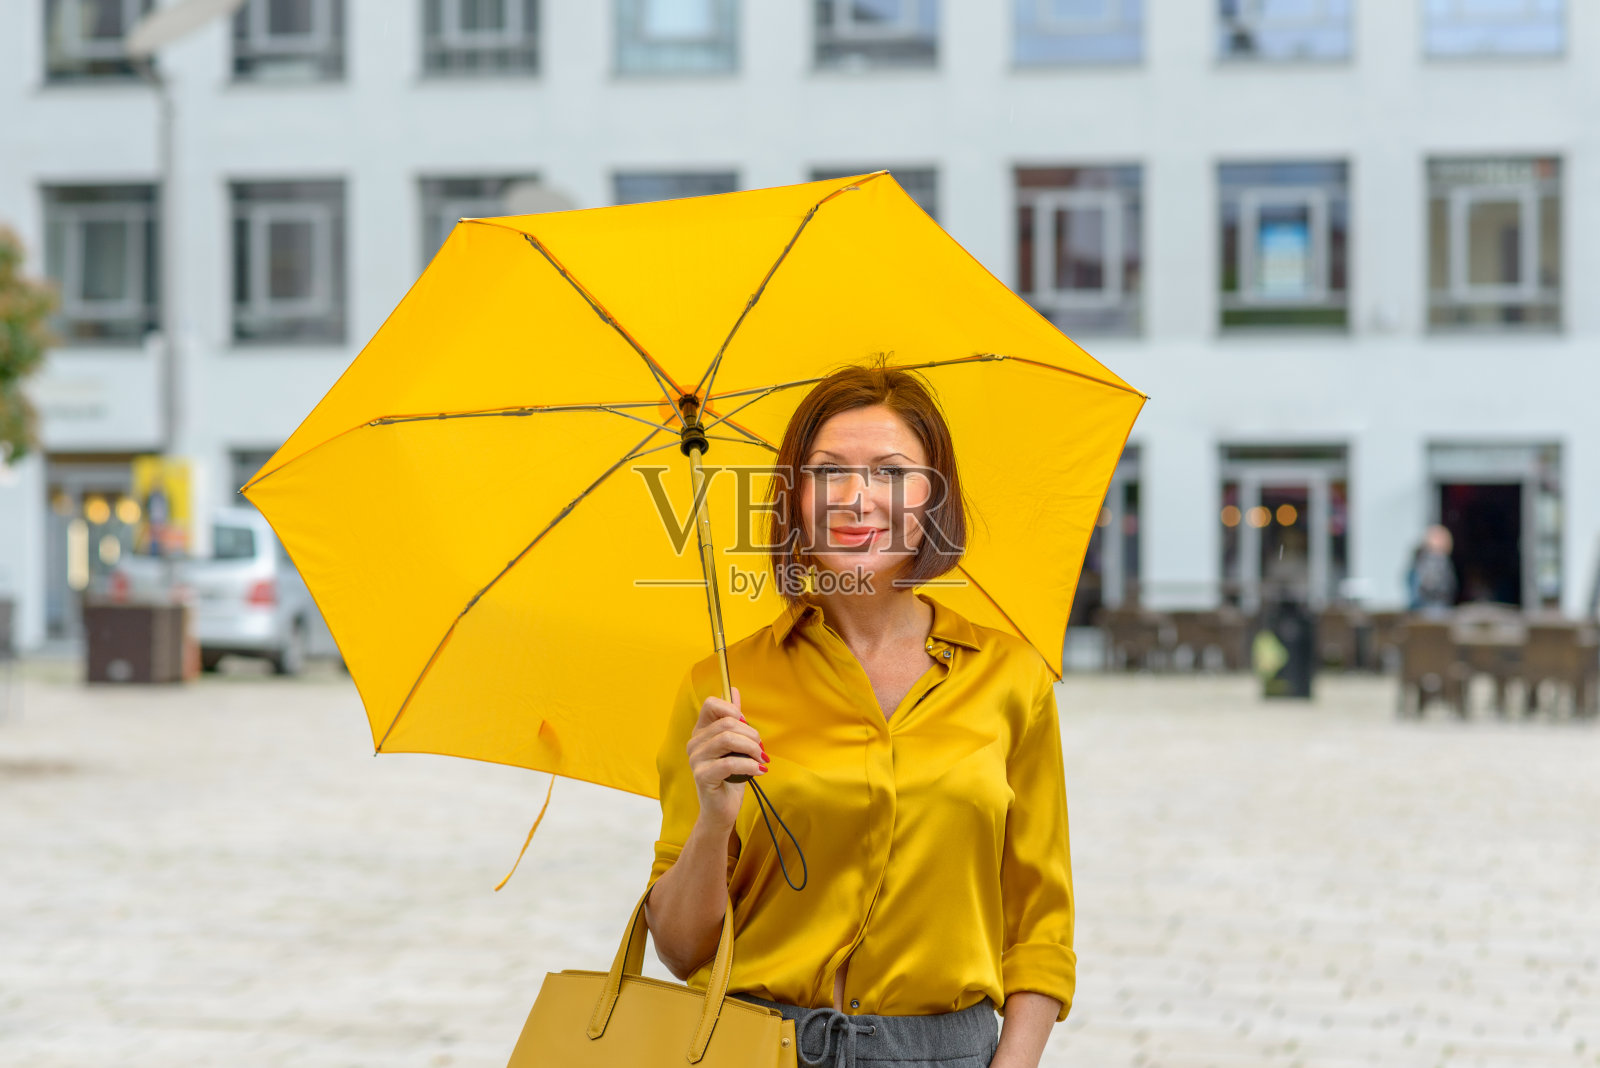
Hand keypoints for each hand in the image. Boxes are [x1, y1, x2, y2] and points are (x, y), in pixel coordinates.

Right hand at [686, 686, 767, 829]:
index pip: (711, 704)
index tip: (746, 723)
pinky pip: (729, 762)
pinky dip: (749, 765)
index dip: (732, 708)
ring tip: (760, 759)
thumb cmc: (731, 776)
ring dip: (751, 748)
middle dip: (751, 734)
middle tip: (761, 749)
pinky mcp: (702, 776)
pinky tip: (758, 771)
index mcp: (701, 731)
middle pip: (727, 722)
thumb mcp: (736, 745)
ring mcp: (696, 759)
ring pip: (728, 739)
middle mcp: (695, 742)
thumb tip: (734, 691)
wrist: (723, 809)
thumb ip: (734, 719)